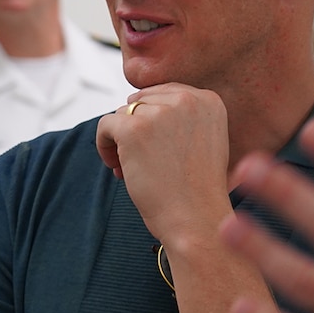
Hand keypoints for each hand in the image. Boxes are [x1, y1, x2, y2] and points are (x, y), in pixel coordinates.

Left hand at [95, 85, 232, 252]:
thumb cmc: (198, 188)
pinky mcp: (134, 129)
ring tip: (131, 168)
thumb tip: (136, 102)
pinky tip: (117, 167)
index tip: (156, 147)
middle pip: (142, 101)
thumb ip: (181, 116)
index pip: (164, 94)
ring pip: (122, 113)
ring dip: (121, 140)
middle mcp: (187, 100)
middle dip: (137, 128)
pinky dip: (104, 146)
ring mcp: (160, 112)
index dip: (154, 120)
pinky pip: (105, 125)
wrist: (197, 218)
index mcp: (208, 100)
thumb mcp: (205, 139)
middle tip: (142, 160)